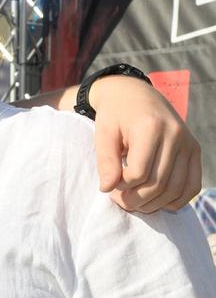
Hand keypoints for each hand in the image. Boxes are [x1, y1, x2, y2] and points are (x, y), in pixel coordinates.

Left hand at [90, 75, 201, 212]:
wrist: (134, 94)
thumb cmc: (115, 114)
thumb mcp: (103, 133)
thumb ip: (106, 161)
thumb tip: (107, 189)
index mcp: (150, 128)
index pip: (138, 173)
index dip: (121, 186)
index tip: (109, 185)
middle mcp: (175, 135)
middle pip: (158, 184)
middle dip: (135, 199)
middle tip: (120, 201)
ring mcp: (188, 143)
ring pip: (175, 189)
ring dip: (154, 204)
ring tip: (135, 202)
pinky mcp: (194, 150)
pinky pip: (192, 185)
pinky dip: (177, 199)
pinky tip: (158, 201)